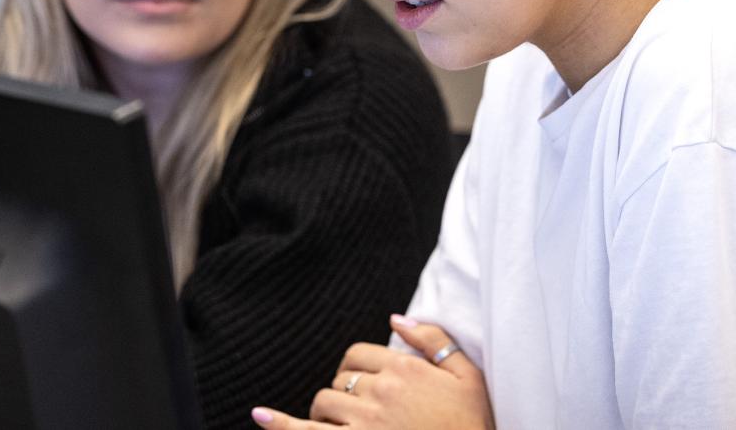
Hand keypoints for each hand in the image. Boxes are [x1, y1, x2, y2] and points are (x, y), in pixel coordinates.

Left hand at [251, 314, 492, 428]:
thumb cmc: (474, 424)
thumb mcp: (468, 377)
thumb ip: (434, 340)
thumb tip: (397, 317)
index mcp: (404, 370)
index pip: (360, 355)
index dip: (359, 370)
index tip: (369, 386)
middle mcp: (380, 393)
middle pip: (340, 380)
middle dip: (344, 393)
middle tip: (362, 412)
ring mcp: (365, 425)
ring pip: (325, 404)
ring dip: (328, 414)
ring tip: (344, 427)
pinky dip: (280, 425)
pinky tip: (261, 416)